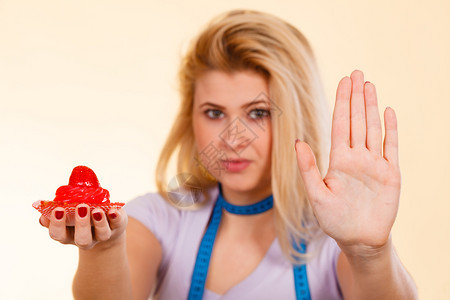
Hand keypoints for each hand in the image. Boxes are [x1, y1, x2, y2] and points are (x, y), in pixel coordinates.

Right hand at [39, 204, 127, 249]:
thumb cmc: (83, 213)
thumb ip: (60, 205)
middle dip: (81, 224)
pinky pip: (118, 224)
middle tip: (81, 207)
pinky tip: (113, 210)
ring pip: (101, 235)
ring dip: (99, 222)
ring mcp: (102, 235)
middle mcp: (85, 238)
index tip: (58, 209)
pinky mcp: (117, 228)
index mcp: (69, 234)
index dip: (56, 224)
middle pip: (82, 239)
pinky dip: (116, 217)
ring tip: (97, 209)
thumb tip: (43, 203)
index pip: (58, 234)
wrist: (107, 223)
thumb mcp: (70, 210)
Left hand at [295, 70, 400, 254]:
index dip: (341, 103)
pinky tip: (388, 111)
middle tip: (356, 73)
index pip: (340, 124)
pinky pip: (392, 147)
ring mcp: (374, 164)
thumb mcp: (316, 195)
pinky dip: (391, 130)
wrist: (358, 239)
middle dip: (356, 97)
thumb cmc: (334, 219)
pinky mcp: (391, 174)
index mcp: (338, 160)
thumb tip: (297, 141)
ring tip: (369, 85)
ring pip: (372, 128)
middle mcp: (356, 157)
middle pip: (356, 121)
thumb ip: (307, 168)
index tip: (343, 82)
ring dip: (371, 107)